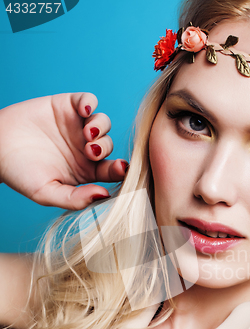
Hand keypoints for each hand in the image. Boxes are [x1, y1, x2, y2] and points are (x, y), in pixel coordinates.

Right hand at [0, 92, 127, 209]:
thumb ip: (75, 198)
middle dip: (104, 148)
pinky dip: (90, 102)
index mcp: (86, 171)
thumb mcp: (47, 193)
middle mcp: (86, 149)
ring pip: (103, 123)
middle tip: (89, 151)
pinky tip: (84, 110)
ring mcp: (78, 126)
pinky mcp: (68, 106)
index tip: (120, 169)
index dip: (120, 169)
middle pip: (109, 145)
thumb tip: (103, 195)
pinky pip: (88, 100)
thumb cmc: (20, 174)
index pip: (112, 170)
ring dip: (100, 127)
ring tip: (86, 134)